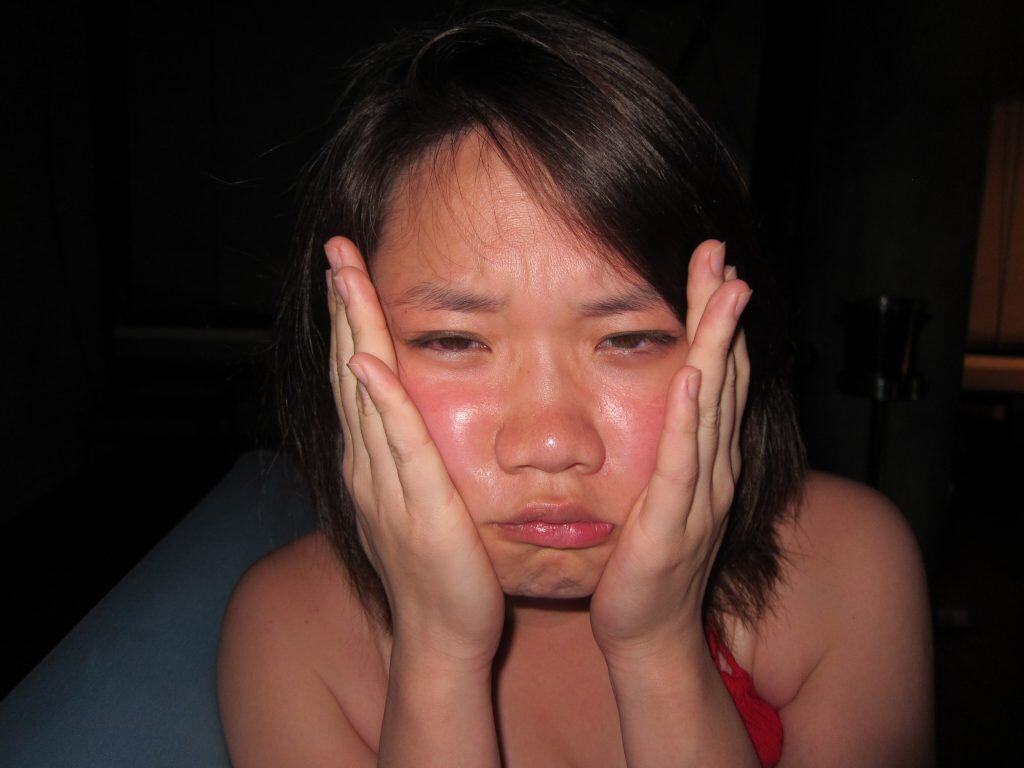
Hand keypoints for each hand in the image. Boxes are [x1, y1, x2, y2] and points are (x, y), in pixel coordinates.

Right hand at [324, 235, 505, 666]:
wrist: (442, 632)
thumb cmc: (440, 564)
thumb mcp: (419, 494)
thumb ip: (411, 450)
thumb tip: (410, 407)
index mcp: (373, 458)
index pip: (358, 373)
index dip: (353, 318)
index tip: (349, 267)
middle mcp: (369, 463)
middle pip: (352, 370)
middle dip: (345, 307)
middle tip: (338, 249)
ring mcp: (388, 484)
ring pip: (367, 395)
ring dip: (356, 333)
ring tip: (347, 278)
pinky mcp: (419, 507)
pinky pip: (399, 446)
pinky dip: (382, 403)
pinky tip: (369, 363)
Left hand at [589, 240, 751, 663]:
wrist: (646, 630)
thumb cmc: (643, 558)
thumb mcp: (657, 489)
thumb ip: (666, 444)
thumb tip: (659, 397)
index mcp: (705, 456)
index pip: (716, 374)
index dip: (717, 320)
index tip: (714, 266)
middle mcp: (712, 467)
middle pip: (723, 376)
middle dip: (723, 314)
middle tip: (722, 253)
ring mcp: (698, 495)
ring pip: (713, 408)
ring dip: (718, 347)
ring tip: (725, 291)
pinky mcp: (671, 523)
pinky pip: (683, 463)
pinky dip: (691, 418)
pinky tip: (694, 376)